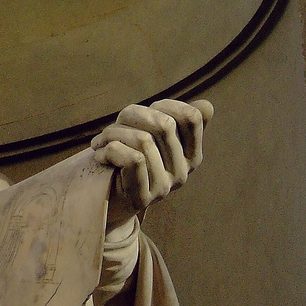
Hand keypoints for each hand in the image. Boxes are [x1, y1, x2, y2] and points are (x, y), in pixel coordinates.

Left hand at [91, 99, 213, 228]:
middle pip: (164, 124)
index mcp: (191, 155)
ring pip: (143, 139)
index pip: (192, 117)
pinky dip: (110, 150)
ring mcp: (165, 187)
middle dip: (129, 117)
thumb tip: (205, 106)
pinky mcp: (142, 197)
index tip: (139, 114)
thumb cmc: (126, 158)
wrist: (104, 200)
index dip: (164, 105)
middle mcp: (183, 172)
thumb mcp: (150, 136)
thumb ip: (176, 122)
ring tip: (101, 142)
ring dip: (112, 134)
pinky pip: (133, 159)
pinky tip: (100, 156)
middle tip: (111, 128)